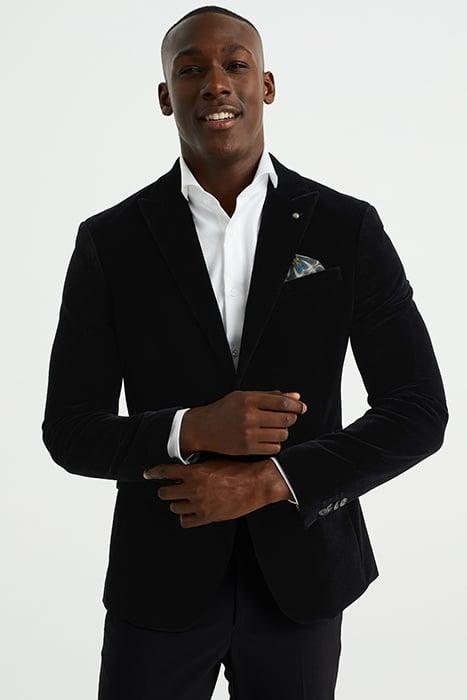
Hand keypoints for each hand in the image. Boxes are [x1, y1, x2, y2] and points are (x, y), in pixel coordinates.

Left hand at [143, 457, 284, 527]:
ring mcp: (199, 505)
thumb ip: (196, 467)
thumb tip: (181, 469)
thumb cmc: (237, 470)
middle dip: (166, 490)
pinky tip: (191, 511)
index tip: (148, 474)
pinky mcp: (207, 517)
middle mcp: (194, 489)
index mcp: (194, 472)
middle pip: (165, 493)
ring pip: (174, 507)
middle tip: (172, 488)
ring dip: (177, 503)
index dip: (153, 473)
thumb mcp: (214, 462)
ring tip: (185, 499)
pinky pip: (185, 521)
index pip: (164, 472)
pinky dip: (185, 517)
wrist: (255, 484)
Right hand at [180, 390, 307, 455]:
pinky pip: (274, 448)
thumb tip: (296, 396)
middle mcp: (249, 416)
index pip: (282, 402)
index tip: (302, 407)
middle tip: (286, 417)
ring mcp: (248, 434)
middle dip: (290, 418)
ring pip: (282, 434)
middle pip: (285, 419)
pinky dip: (275, 443)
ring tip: (273, 428)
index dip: (296, 405)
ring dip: (282, 431)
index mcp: (248, 399)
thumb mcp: (244, 396)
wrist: (202, 428)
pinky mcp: (247, 449)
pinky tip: (266, 438)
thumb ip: (270, 396)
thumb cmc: (224, 410)